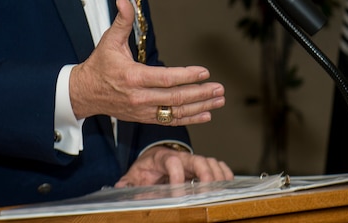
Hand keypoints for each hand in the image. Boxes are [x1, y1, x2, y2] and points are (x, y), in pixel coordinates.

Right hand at [68, 0, 225, 124]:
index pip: (165, 78)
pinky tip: (205, 114)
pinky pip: (169, 121)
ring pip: (175, 112)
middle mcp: (139, 97)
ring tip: (219, 100)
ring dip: (200, 107)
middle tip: (219, 88)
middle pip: (175, 98)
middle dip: (200, 93)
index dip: (187, 76)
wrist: (84, 93)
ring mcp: (142, 110)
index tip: (204, 72)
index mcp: (133, 77)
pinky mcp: (143, 118)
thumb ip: (121, 21)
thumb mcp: (109, 40)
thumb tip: (124, 1)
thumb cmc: (99, 65)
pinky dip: (189, 119)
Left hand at [115, 145, 233, 186]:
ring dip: (217, 174)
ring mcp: (192, 160)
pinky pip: (217, 165)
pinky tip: (228, 183)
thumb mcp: (134, 174)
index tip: (176, 190)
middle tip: (208, 189)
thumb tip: (120, 188)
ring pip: (209, 161)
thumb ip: (127, 182)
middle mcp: (180, 156)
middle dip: (205, 173)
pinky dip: (224, 172)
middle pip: (197, 159)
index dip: (176, 174)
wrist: (154, 159)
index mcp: (162, 158)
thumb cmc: (146, 169)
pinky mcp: (201, 166)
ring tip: (221, 188)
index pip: (172, 161)